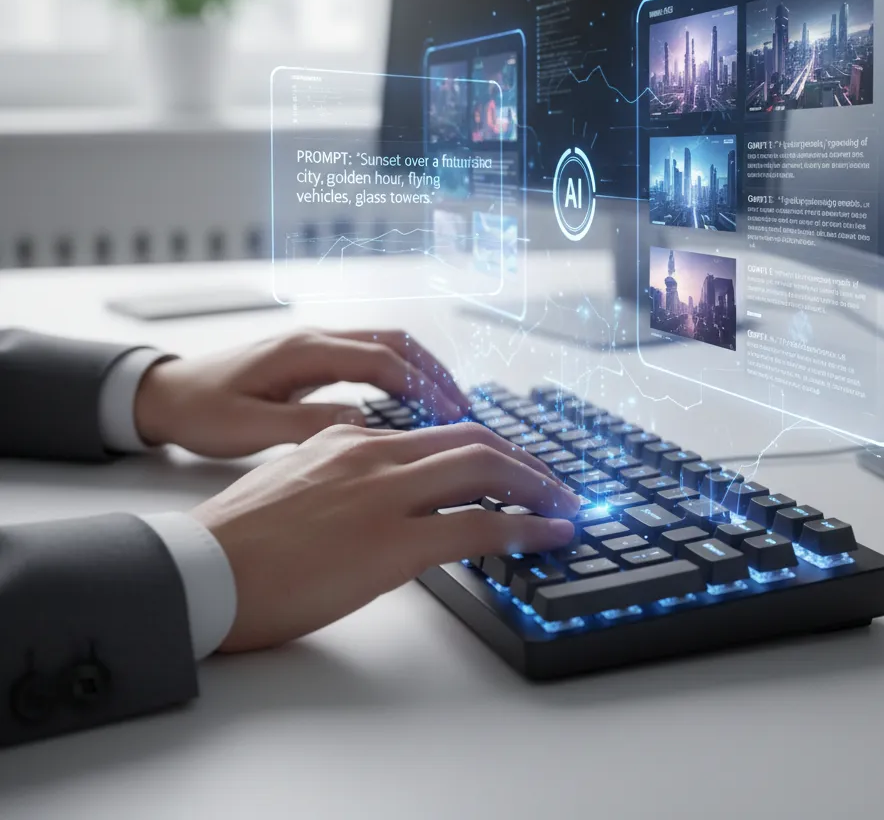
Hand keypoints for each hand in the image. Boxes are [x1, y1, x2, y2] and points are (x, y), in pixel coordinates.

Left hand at [134, 328, 469, 457]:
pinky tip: (411, 400)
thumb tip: (362, 424)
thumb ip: (306, 425)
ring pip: (385, 345)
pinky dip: (400, 373)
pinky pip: (370, 356)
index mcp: (304, 352)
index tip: (450, 414)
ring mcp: (315, 345)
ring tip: (449, 404)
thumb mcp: (249, 428)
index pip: (381, 361)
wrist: (167, 393)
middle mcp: (315, 339)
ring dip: (421, 370)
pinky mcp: (313, 358)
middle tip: (464, 406)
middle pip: (394, 342)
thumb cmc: (202, 411)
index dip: (421, 386)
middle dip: (434, 372)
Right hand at [191, 421, 579, 651]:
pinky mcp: (391, 544)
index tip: (512, 465)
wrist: (197, 571)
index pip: (439, 433)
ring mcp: (386, 495)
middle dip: (525, 462)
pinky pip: (478, 528)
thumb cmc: (235, 539)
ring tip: (566, 506)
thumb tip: (376, 489)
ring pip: (485, 472)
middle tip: (554, 484)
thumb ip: (340, 471)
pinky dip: (525, 527)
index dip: (488, 448)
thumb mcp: (293, 481)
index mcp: (351, 440)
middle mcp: (375, 455)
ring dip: (537, 487)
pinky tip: (549, 534)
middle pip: (474, 443)